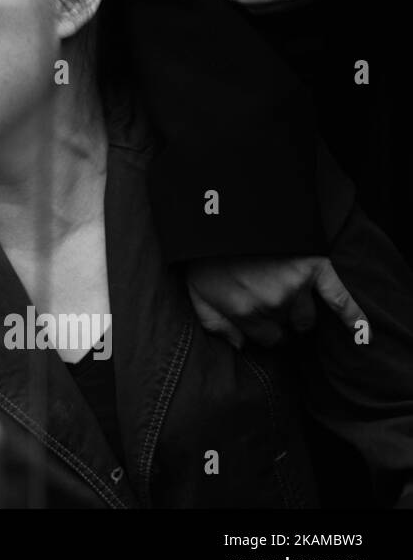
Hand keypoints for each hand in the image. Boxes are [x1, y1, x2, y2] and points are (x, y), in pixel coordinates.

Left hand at [185, 255, 366, 348]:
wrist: (224, 213)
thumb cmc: (207, 254)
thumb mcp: (196, 290)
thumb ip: (214, 324)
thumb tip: (240, 346)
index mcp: (243, 311)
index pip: (269, 339)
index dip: (265, 329)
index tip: (260, 317)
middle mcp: (272, 304)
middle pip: (287, 328)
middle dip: (278, 318)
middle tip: (266, 296)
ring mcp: (295, 286)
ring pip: (306, 317)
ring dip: (299, 312)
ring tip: (284, 293)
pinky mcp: (314, 268)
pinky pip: (340, 299)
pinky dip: (353, 317)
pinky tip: (363, 334)